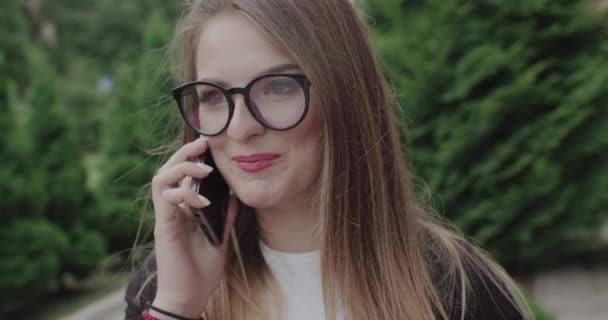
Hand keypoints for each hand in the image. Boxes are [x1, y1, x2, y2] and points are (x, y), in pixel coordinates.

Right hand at [150, 137, 237, 317]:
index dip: (191, 158)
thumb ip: (225, 217)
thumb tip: (236, 196)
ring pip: (161, 179)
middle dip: (184, 153)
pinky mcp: (164, 228)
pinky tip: (202, 201)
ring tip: (204, 170)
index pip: (180, 176)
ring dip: (182, 169)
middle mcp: (171, 211)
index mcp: (183, 211)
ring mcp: (166, 218)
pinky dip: (183, 194)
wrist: (189, 298)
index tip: (209, 146)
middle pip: (167, 170)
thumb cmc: (201, 272)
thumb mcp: (219, 239)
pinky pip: (165, 200)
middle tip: (204, 144)